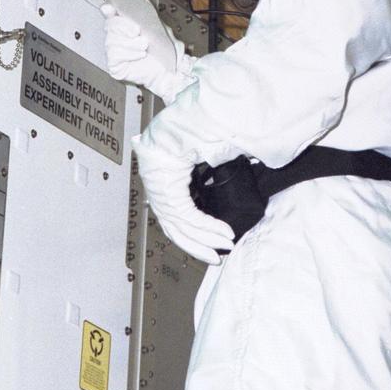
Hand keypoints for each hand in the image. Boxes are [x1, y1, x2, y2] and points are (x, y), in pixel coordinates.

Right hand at [101, 4, 194, 101]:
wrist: (170, 71)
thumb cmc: (165, 51)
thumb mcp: (160, 28)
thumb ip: (149, 17)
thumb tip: (138, 10)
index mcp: (126, 24)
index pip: (110, 12)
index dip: (109, 8)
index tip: (111, 7)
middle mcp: (118, 36)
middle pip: (110, 25)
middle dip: (123, 25)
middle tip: (137, 30)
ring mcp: (114, 51)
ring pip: (112, 40)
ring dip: (130, 42)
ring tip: (144, 45)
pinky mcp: (114, 65)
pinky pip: (115, 55)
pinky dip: (129, 53)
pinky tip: (140, 54)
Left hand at [134, 135, 234, 264]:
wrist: (168, 131)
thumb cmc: (178, 138)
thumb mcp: (195, 159)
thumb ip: (208, 170)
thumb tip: (231, 170)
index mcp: (162, 190)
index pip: (175, 222)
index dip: (191, 236)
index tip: (208, 244)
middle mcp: (159, 198)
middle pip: (179, 233)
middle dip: (199, 248)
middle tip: (216, 258)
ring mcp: (163, 200)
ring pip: (186, 231)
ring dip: (209, 241)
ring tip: (227, 246)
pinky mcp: (171, 199)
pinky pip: (192, 220)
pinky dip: (210, 228)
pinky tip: (225, 232)